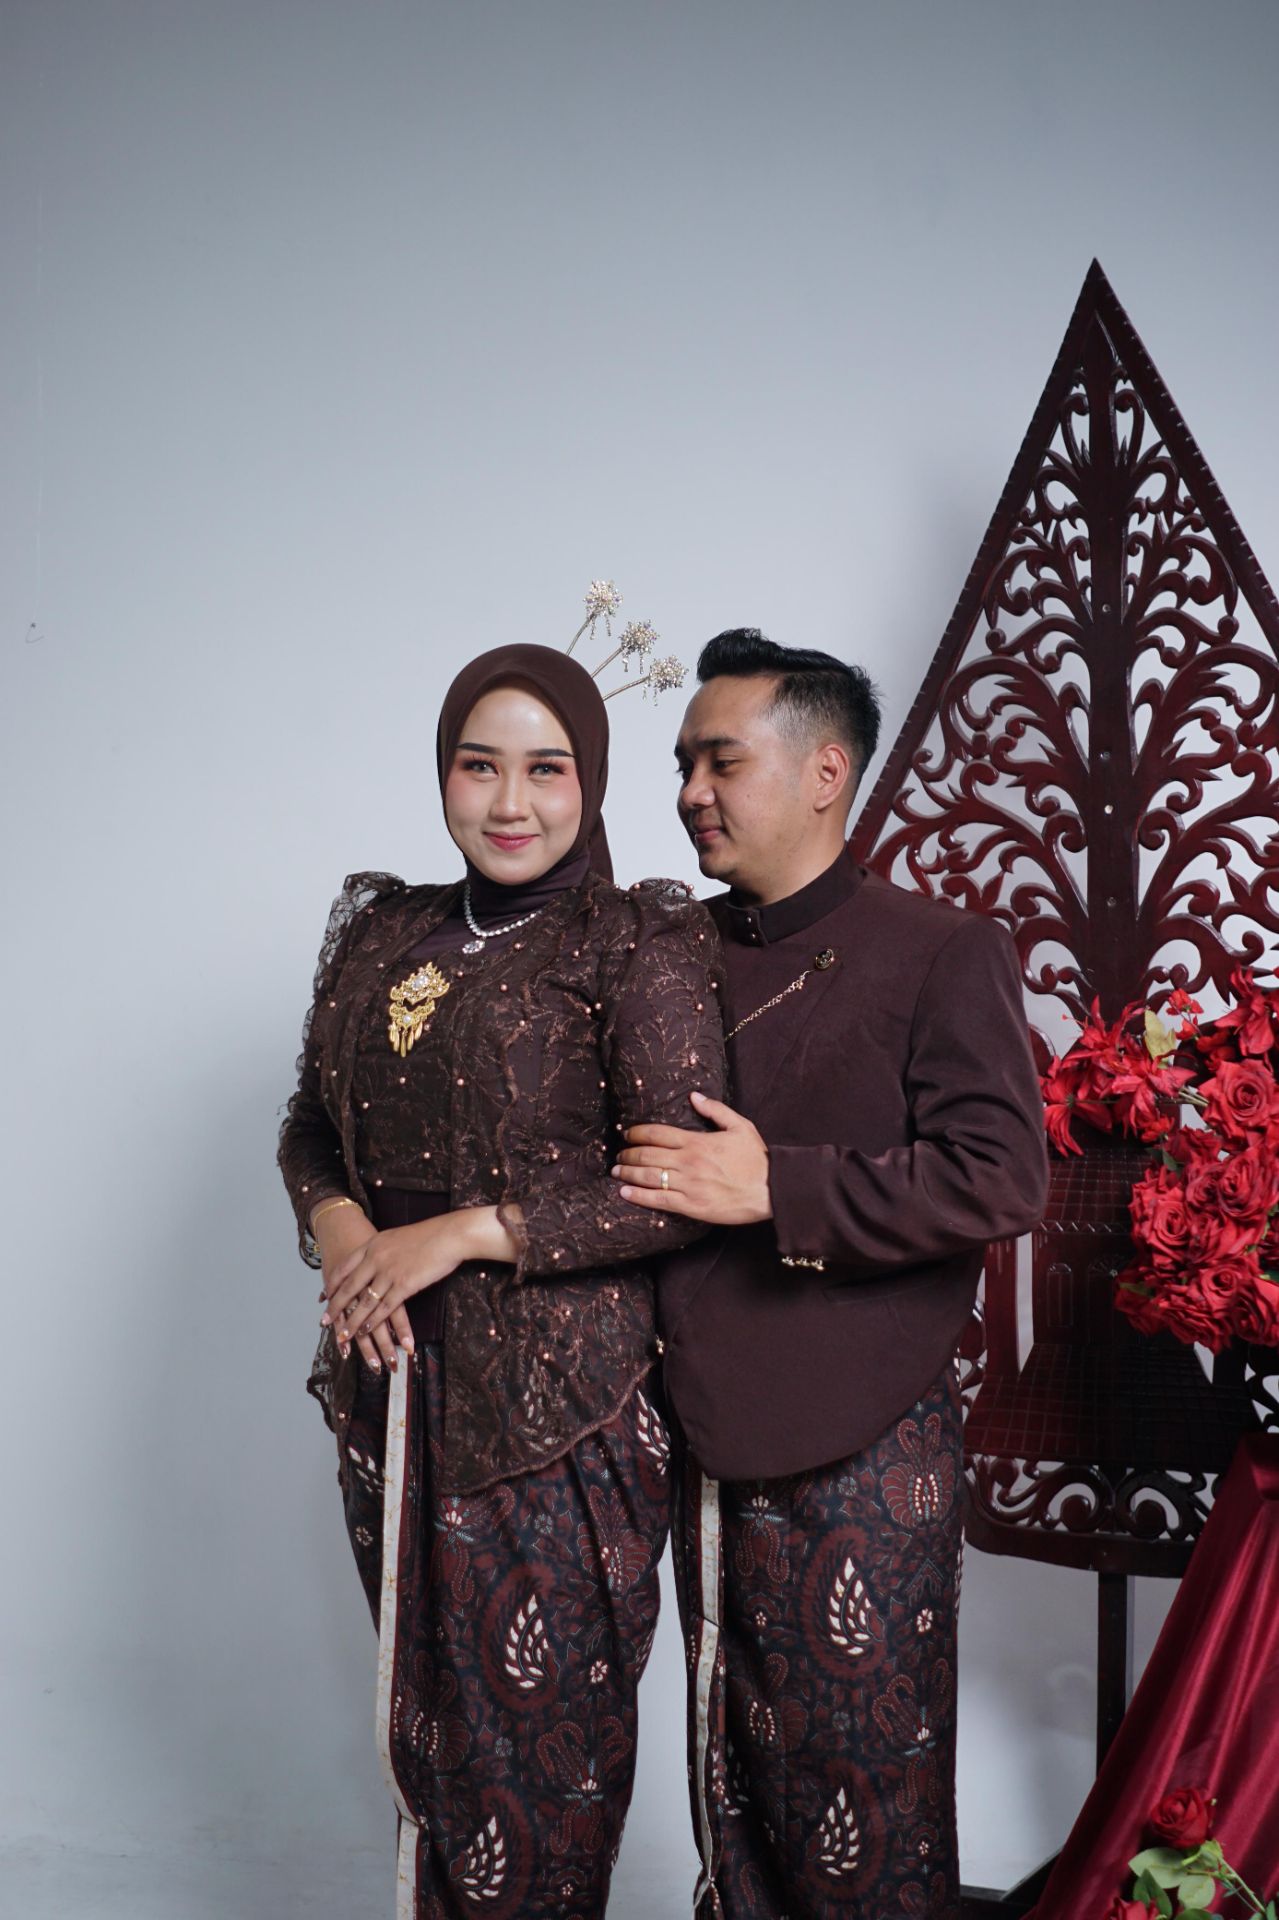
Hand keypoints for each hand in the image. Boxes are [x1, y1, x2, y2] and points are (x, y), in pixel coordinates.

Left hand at [322, 1211, 487, 1349]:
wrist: (449, 1235)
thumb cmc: (427, 1235)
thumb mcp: (395, 1237)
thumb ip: (381, 1249)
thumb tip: (373, 1259)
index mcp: (372, 1244)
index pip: (344, 1268)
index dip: (332, 1285)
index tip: (324, 1297)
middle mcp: (375, 1258)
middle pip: (349, 1288)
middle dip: (335, 1308)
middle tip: (324, 1322)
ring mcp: (389, 1272)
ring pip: (364, 1303)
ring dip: (352, 1322)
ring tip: (342, 1335)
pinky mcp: (404, 1285)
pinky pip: (384, 1308)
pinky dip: (373, 1321)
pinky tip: (366, 1331)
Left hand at [612, 1091, 772, 1225]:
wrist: (771, 1190)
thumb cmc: (756, 1159)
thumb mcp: (740, 1126)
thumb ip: (716, 1110)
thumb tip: (694, 1097)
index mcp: (697, 1141)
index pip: (657, 1133)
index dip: (637, 1133)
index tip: (627, 1134)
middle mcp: (688, 1162)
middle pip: (647, 1155)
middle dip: (627, 1153)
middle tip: (619, 1154)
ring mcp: (688, 1185)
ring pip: (647, 1176)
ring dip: (627, 1172)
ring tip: (616, 1170)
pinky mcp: (691, 1206)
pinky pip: (658, 1200)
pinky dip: (638, 1195)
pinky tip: (624, 1192)